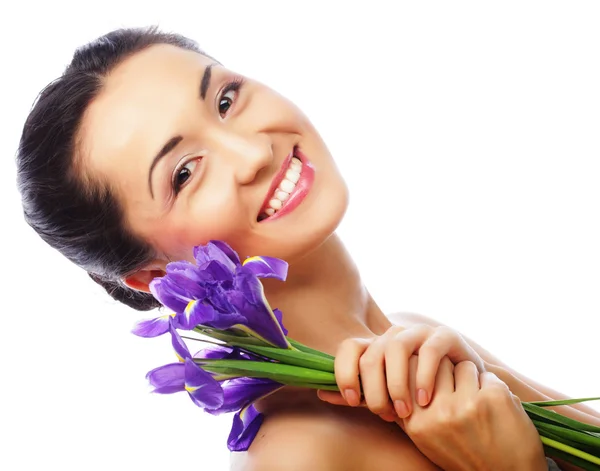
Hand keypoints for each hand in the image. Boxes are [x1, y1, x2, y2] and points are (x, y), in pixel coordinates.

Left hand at [318, 324, 485, 419]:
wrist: (464, 391)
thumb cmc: (418, 395)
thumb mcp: (385, 396)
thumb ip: (358, 394)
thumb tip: (320, 393)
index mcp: (377, 346)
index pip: (349, 347)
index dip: (344, 372)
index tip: (351, 400)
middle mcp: (394, 334)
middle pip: (371, 353)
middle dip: (374, 388)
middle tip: (384, 414)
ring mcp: (419, 332)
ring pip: (396, 348)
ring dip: (397, 383)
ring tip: (405, 410)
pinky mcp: (444, 336)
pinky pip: (428, 351)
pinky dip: (423, 376)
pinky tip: (424, 400)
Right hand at [399, 356, 546, 470]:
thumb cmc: (465, 455)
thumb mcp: (427, 438)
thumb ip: (411, 409)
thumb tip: (399, 372)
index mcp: (418, 423)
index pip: (411, 370)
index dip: (425, 372)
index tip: (435, 383)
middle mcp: (439, 413)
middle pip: (437, 365)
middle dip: (449, 373)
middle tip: (459, 393)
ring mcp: (467, 405)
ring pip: (463, 366)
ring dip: (472, 379)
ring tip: (477, 401)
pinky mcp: (494, 399)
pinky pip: (487, 376)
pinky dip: (493, 387)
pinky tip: (497, 407)